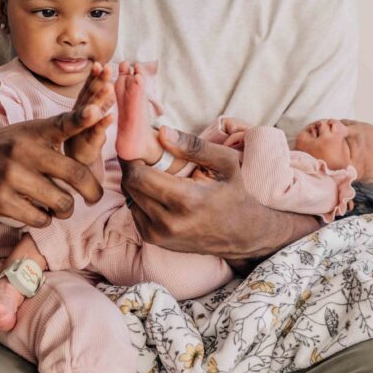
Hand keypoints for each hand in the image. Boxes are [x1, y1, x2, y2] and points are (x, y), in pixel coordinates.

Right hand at [0, 97, 112, 227]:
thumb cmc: (5, 148)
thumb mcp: (27, 132)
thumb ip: (58, 132)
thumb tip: (98, 127)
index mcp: (34, 132)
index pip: (63, 123)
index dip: (83, 118)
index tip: (99, 111)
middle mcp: (24, 151)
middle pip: (75, 175)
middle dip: (93, 192)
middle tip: (95, 198)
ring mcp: (12, 177)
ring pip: (62, 203)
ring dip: (66, 209)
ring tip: (61, 206)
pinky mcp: (1, 200)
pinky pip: (41, 219)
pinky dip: (45, 219)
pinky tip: (39, 212)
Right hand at [64, 62, 115, 163]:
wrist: (73, 166)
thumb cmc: (82, 139)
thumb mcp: (91, 118)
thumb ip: (100, 102)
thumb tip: (109, 83)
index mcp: (81, 109)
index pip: (87, 90)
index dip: (93, 77)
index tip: (99, 63)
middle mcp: (79, 117)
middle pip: (89, 96)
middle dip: (98, 81)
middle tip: (107, 67)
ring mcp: (82, 130)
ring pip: (91, 112)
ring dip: (100, 98)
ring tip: (109, 86)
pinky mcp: (89, 144)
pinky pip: (96, 132)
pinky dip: (102, 124)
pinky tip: (110, 115)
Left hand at [121, 126, 311, 261]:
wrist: (242, 235)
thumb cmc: (235, 193)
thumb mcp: (225, 163)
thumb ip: (193, 146)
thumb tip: (161, 132)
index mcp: (186, 201)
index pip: (139, 174)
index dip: (133, 155)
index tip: (139, 143)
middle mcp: (168, 222)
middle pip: (130, 185)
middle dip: (134, 166)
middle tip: (146, 154)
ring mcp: (159, 235)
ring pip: (130, 198)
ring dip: (137, 181)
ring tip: (157, 173)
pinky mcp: (154, 240)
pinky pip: (135, 211)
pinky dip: (142, 197)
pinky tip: (160, 191)